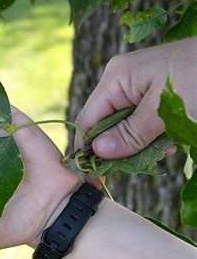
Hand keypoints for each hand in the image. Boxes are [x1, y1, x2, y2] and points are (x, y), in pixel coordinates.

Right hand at [75, 37, 196, 158]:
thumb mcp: (164, 111)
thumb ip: (130, 133)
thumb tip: (98, 153)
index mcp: (115, 79)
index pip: (88, 121)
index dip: (87, 151)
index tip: (93, 179)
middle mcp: (120, 82)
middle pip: (105, 125)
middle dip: (119, 148)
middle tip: (134, 168)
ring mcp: (137, 86)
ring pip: (124, 126)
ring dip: (139, 144)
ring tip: (163, 150)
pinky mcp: (153, 92)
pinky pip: (141, 120)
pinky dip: (152, 135)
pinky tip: (170, 141)